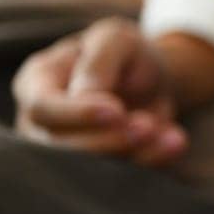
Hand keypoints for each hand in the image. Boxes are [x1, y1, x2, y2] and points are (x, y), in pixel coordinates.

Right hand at [12, 17, 188, 165]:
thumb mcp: (115, 39)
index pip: (43, 107)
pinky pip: (121, 175)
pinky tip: (176, 142)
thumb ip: (98, 62)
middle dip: (108, 140)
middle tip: (148, 125)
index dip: (77, 114)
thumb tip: (85, 95)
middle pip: (61, 146)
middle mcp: (44, 123)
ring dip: (134, 154)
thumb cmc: (123, 52)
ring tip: (170, 134)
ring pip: (91, 167)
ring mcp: (69, 149)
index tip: (117, 110)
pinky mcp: (100, 167)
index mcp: (37, 83)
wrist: (152, 77)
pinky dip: (153, 160)